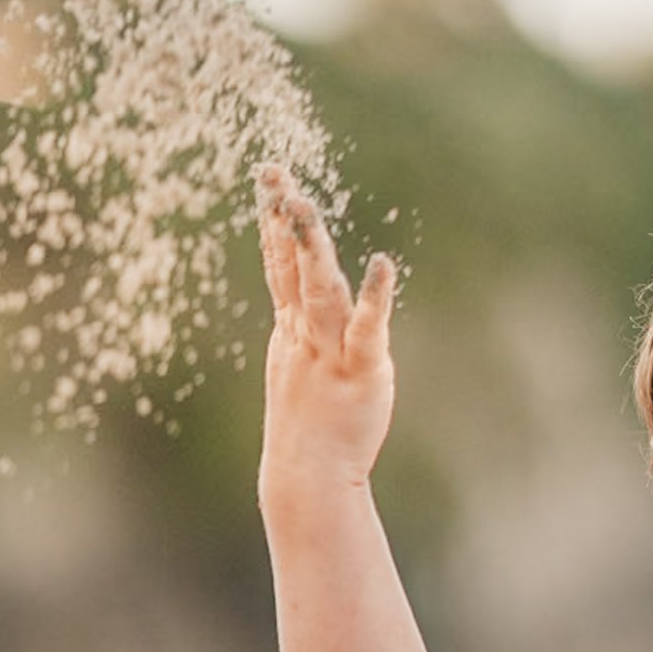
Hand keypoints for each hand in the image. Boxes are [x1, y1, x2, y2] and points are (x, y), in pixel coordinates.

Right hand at [256, 165, 397, 497]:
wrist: (309, 475)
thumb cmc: (311, 424)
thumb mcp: (302, 366)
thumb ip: (307, 330)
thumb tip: (315, 302)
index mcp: (292, 329)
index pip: (280, 265)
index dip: (275, 221)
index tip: (271, 177)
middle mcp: (305, 333)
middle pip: (292, 268)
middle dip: (284, 221)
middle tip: (276, 176)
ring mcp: (329, 351)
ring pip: (319, 291)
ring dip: (311, 249)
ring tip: (304, 206)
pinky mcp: (361, 371)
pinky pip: (366, 330)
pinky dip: (374, 298)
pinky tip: (381, 265)